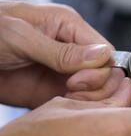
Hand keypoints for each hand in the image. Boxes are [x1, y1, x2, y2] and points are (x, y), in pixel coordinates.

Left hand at [0, 1, 119, 107]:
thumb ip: (62, 50)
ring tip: (67, 100)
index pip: (105, 50)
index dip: (99, 68)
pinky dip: (75, 109)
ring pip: (95, 90)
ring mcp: (62, 72)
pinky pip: (76, 102)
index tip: (77, 80)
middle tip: (71, 90)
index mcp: (69, 26)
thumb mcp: (21, 37)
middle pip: (104, 72)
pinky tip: (63, 108)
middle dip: (94, 85)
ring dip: (87, 99)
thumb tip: (102, 56)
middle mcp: (71, 50)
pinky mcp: (52, 91)